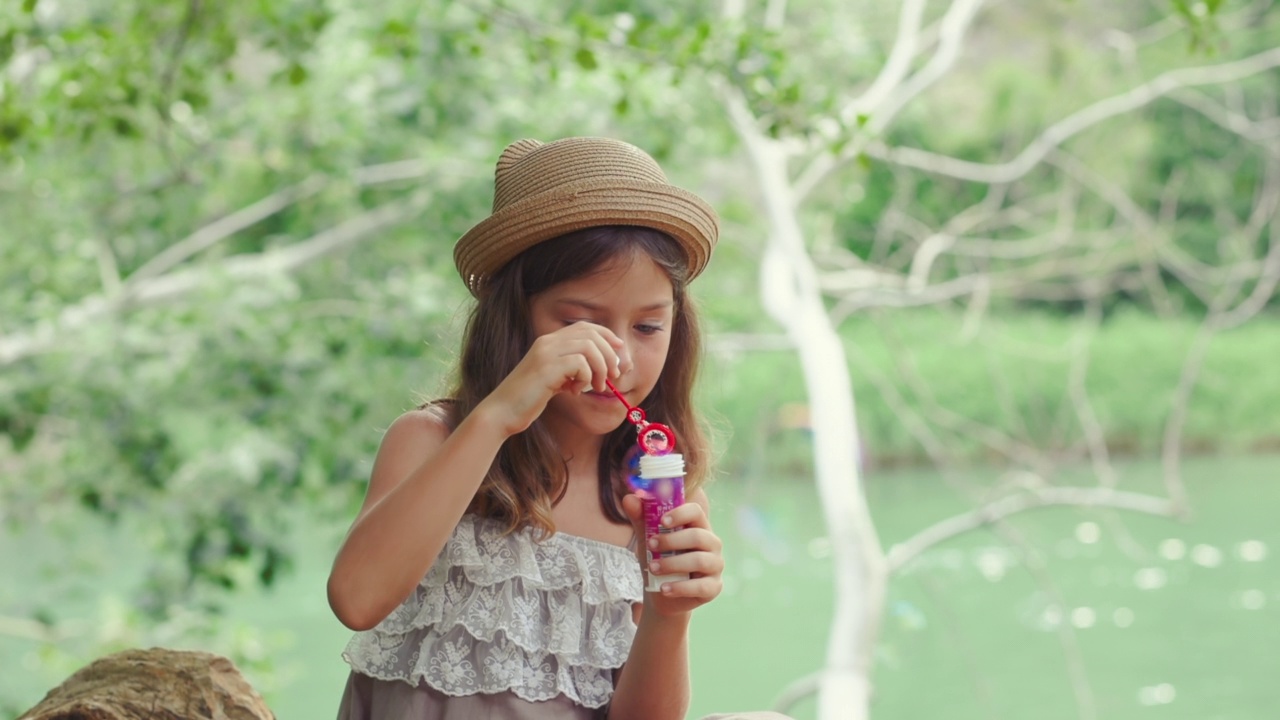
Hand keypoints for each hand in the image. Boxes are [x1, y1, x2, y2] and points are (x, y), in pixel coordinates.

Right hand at [480, 322, 626, 435]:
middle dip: (609, 354)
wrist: (503, 411)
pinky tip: (574, 392)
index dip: (607, 335)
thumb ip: (574, 370)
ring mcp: (546, 353)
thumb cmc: (530, 398)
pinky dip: (585, 378)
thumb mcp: (555, 379)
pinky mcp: (546, 368)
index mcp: (549, 341)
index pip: (585, 326)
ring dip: (600, 368)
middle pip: (591, 335)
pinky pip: (580, 364)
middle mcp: (548, 342)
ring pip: (589, 348)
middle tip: (613, 376)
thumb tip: (605, 368)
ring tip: (596, 387)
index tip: (619, 351)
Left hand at [622, 490, 723, 617]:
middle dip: (672, 540)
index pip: (696, 512)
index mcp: (698, 527)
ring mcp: (715, 566)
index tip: (661, 521)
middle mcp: (712, 544)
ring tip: (653, 568)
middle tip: (651, 545)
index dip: (680, 514)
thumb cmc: (660, 561)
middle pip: (698, 536)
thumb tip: (628, 498)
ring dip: (673, 564)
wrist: (662, 594)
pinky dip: (680, 588)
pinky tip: (664, 588)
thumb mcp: (648, 540)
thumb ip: (641, 520)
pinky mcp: (714, 587)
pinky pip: (701, 586)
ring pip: (699, 560)